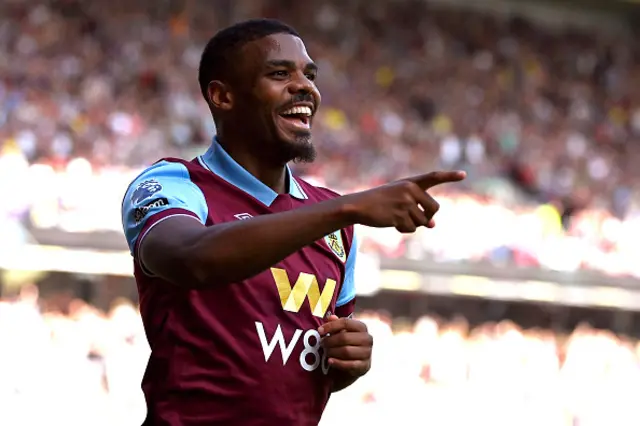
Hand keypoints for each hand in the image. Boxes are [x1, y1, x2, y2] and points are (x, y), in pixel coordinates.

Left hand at [318, 315, 372, 377]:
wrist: (357, 363)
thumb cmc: (348, 344)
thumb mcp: (342, 332)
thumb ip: (336, 324)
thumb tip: (330, 317)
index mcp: (362, 327)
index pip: (345, 322)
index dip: (331, 326)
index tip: (320, 331)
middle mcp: (367, 339)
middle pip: (344, 337)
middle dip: (330, 341)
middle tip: (322, 343)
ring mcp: (367, 353)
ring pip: (346, 351)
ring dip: (333, 351)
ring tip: (326, 352)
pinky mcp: (364, 366)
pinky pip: (349, 364)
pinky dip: (337, 363)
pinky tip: (330, 361)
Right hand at [341, 171, 465, 232]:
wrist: (359, 205)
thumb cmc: (380, 202)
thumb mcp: (400, 200)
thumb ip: (418, 208)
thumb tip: (432, 225)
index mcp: (411, 183)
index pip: (433, 177)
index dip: (449, 176)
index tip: (464, 174)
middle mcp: (410, 190)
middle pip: (434, 208)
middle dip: (428, 217)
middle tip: (416, 218)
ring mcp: (405, 202)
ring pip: (422, 221)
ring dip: (412, 224)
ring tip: (396, 218)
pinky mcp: (399, 215)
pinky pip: (411, 228)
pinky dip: (403, 229)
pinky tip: (392, 223)